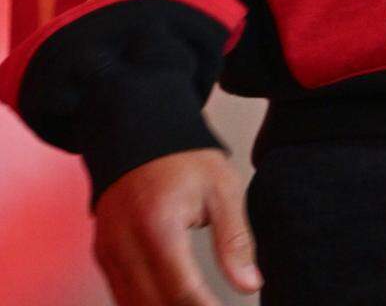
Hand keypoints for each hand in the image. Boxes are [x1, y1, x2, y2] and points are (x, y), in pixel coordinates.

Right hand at [93, 148, 261, 304]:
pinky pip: (121, 297)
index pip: (182, 291)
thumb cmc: (182, 158)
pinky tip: (170, 303)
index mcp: (158, 226)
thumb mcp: (220, 188)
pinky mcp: (103, 256)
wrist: (138, 130)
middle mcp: (125, 245)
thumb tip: (250, 285)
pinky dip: (145, 305)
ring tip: (197, 304)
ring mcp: (109, 252)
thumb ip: (234, 240)